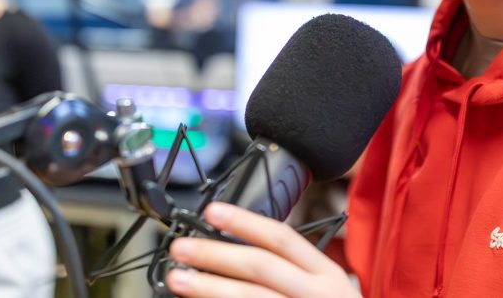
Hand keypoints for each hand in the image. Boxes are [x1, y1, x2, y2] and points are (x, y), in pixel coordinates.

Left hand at [165, 202, 359, 297]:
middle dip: (215, 254)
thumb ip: (290, 269)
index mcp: (324, 274)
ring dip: (208, 287)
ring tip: (178, 279)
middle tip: (182, 247)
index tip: (212, 212)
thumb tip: (234, 250)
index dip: (245, 222)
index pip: (281, 238)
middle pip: (259, 266)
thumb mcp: (323, 287)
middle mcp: (314, 295)